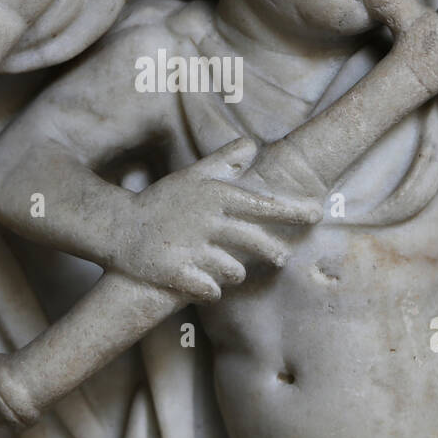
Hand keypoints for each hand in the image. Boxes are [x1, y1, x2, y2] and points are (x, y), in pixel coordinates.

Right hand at [114, 138, 322, 302]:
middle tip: (281, 256)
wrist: (119, 227)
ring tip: (232, 269)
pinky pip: (210, 291)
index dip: (293, 209)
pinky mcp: (176, 274)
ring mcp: (190, 248)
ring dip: (236, 272)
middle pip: (256, 241)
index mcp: (214, 196)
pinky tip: (207, 287)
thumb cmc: (162, 201)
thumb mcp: (192, 175)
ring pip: (234, 270)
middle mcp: (206, 220)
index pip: (263, 202)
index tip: (317, 213)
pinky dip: (212, 291)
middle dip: (273, 251)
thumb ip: (224, 162)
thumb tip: (251, 146)